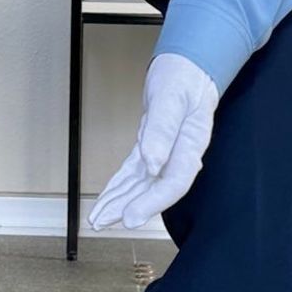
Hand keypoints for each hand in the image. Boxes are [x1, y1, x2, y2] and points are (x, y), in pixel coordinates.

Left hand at [88, 53, 218, 231]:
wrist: (186, 69)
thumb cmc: (183, 79)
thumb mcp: (171, 98)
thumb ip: (163, 130)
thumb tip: (154, 163)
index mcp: (191, 144)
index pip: (174, 182)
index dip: (152, 202)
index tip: (130, 216)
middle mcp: (179, 155)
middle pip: (156, 189)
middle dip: (130, 208)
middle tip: (106, 222)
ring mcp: (165, 155)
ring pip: (142, 185)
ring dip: (121, 202)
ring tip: (99, 218)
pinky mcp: (152, 150)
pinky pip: (134, 173)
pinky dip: (119, 187)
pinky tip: (107, 199)